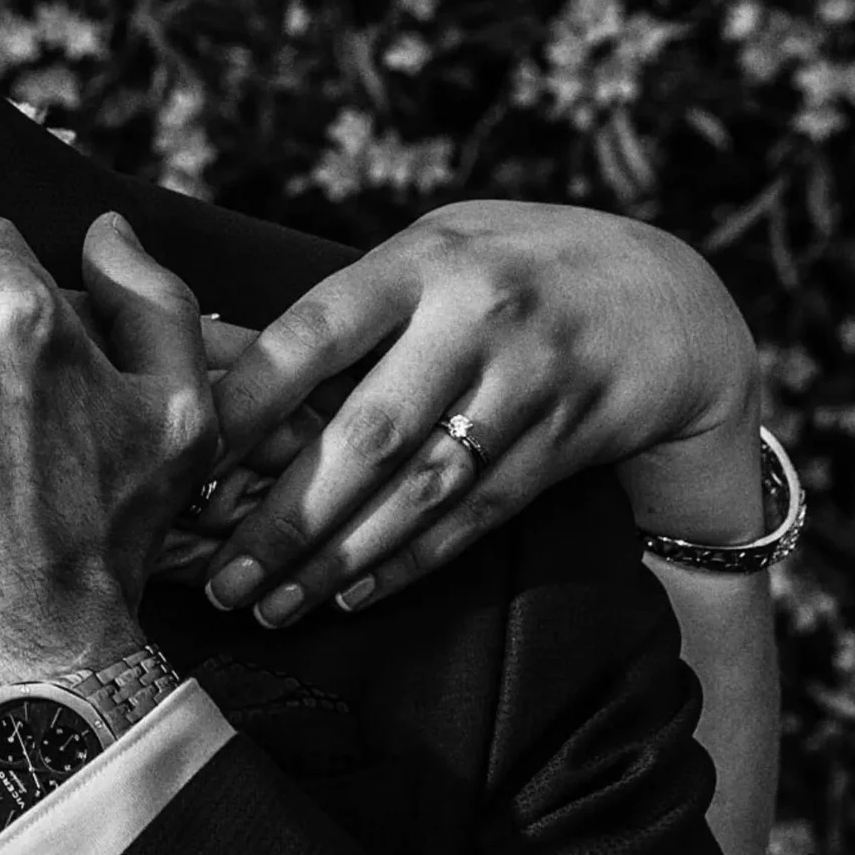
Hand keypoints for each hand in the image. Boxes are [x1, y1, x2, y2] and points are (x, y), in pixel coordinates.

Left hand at [192, 200, 762, 626]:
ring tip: (269, 606)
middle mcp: (473, 321)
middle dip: (282, 516)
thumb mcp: (433, 248)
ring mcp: (527, 383)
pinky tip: (349, 595)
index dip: (246, 406)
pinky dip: (410, 560)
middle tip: (216, 576)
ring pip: (419, 490)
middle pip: (364, 434)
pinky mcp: (568, 440)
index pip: (312, 336)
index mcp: (418, 265)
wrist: (669, 297)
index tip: (185, 466)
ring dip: (338, 558)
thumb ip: (349, 303)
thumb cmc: (507, 266)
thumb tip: (220, 361)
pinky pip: (477, 514)